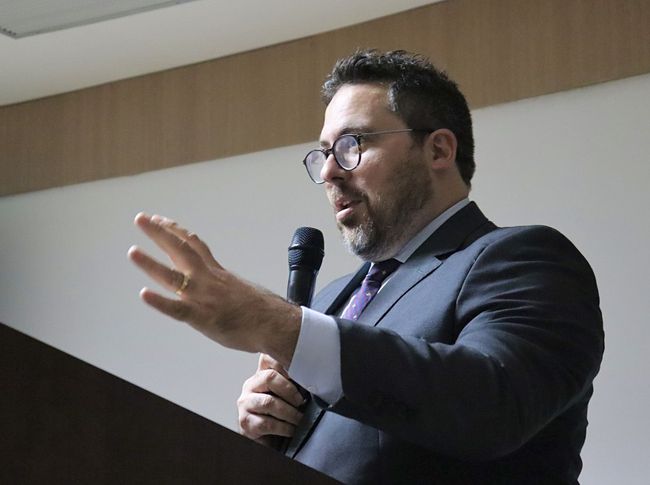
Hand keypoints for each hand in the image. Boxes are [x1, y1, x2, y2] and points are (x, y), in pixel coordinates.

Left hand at [128, 213, 301, 365]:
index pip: (195, 246)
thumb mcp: (242, 289)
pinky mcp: (204, 319)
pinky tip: (144, 294)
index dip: (176, 231)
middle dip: (159, 234)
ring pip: (175, 278)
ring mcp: (205, 298)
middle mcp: (209, 280)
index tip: (161, 220)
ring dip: (152, 264)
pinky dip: (160, 302)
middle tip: (141, 219)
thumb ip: (224, 285)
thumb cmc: (263, 311)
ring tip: (133, 251)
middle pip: (181, 251)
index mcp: (217, 273)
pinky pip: (179, 310)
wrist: (276, 324)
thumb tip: (218, 286)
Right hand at [238, 354, 304, 444]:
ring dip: (290, 412)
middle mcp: (251, 385)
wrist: (266, 439)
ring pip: (269, 402)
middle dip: (290, 391)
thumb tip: (314, 378)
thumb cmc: (279, 413)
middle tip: (301, 401)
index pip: (268, 358)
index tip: (301, 374)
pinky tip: (291, 430)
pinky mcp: (245, 422)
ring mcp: (246, 403)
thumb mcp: (287, 394)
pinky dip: (284, 428)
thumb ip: (294, 382)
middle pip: (269, 377)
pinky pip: (267, 423)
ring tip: (299, 419)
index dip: (285, 363)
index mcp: (261, 374)